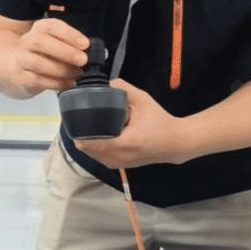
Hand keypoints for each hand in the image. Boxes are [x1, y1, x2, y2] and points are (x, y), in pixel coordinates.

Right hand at [11, 19, 88, 95]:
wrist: (22, 69)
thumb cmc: (46, 55)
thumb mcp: (59, 43)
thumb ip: (74, 45)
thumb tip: (94, 52)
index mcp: (39, 29)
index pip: (51, 26)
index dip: (69, 34)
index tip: (85, 44)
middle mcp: (27, 42)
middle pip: (39, 42)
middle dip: (64, 51)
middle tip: (83, 60)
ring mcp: (22, 59)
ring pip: (37, 63)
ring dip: (62, 69)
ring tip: (77, 73)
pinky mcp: (22, 77)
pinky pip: (37, 80)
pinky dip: (57, 83)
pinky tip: (70, 83)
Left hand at [74, 80, 193, 168]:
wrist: (177, 142)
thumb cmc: (161, 121)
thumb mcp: (143, 100)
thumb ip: (124, 88)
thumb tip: (108, 82)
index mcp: (125, 142)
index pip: (92, 144)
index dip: (79, 135)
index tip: (73, 122)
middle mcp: (121, 157)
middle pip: (89, 152)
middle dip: (81, 139)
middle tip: (77, 123)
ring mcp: (122, 164)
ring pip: (94, 158)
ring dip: (88, 147)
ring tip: (84, 131)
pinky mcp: (124, 166)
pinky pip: (102, 160)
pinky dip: (96, 152)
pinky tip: (95, 141)